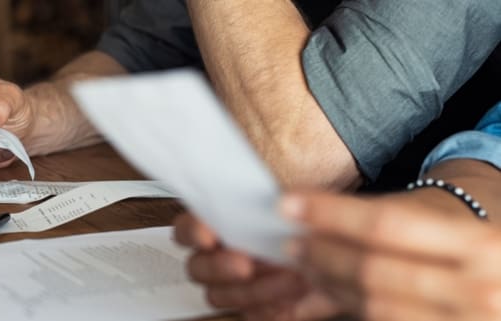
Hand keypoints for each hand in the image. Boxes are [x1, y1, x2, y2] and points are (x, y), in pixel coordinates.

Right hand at [173, 213, 341, 320]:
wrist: (337, 260)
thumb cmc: (310, 230)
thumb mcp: (300, 207)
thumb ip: (282, 200)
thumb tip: (276, 201)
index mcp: (219, 225)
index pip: (186, 228)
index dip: (192, 232)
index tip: (208, 236)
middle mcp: (219, 257)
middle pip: (196, 267)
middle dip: (219, 267)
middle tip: (245, 263)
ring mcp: (232, 286)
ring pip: (218, 296)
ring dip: (253, 288)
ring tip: (286, 276)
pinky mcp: (253, 308)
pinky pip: (249, 314)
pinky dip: (271, 305)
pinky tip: (292, 292)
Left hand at [283, 192, 500, 320]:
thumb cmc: (477, 240)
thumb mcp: (452, 222)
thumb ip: (390, 220)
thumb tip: (316, 219)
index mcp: (482, 245)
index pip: (387, 225)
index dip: (330, 213)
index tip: (289, 203)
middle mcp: (481, 290)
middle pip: (373, 270)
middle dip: (323, 254)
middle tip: (293, 242)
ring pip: (374, 306)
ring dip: (330, 284)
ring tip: (308, 266)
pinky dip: (352, 307)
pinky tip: (333, 291)